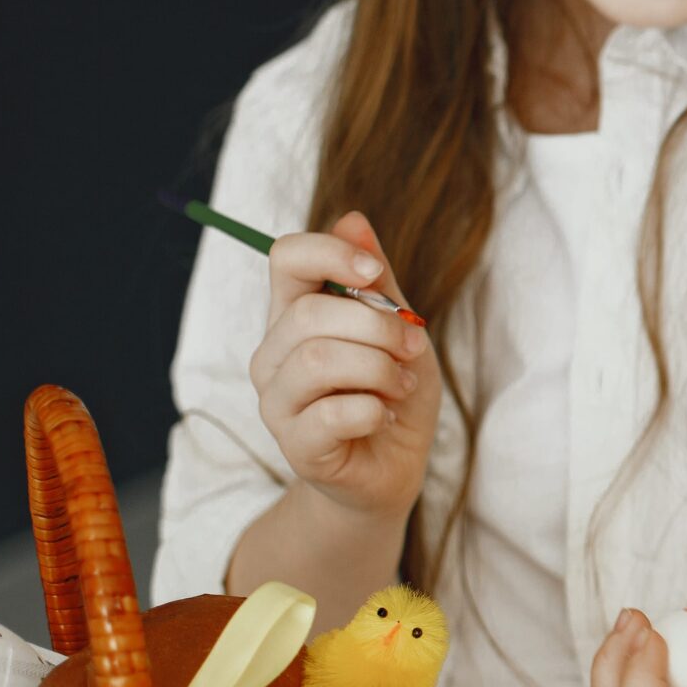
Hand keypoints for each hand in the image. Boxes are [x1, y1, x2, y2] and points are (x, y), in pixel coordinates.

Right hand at [249, 210, 438, 522]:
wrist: (393, 467)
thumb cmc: (392, 392)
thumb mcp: (398, 330)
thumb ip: (377, 283)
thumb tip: (354, 219)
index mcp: (295, 315)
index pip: (286, 258)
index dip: (331, 254)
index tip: (375, 273)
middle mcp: (273, 355)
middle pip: (310, 313)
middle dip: (378, 326)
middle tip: (413, 347)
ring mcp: (277, 403)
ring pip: (318, 361)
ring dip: (379, 369)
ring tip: (400, 385)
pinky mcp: (295, 447)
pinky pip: (334, 414)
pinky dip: (374, 411)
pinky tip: (383, 416)